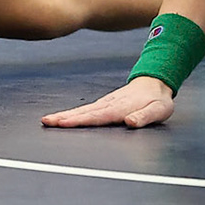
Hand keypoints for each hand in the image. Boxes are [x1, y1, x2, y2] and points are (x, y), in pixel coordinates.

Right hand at [41, 77, 174, 128]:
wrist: (155, 82)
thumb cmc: (157, 100)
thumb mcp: (158, 111)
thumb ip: (145, 117)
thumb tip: (130, 122)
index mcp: (119, 109)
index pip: (96, 117)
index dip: (79, 121)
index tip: (63, 123)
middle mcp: (107, 105)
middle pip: (83, 113)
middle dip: (64, 118)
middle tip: (46, 122)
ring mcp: (103, 104)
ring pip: (81, 110)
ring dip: (64, 116)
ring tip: (47, 121)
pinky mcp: (102, 104)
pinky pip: (84, 110)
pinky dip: (71, 114)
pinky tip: (62, 119)